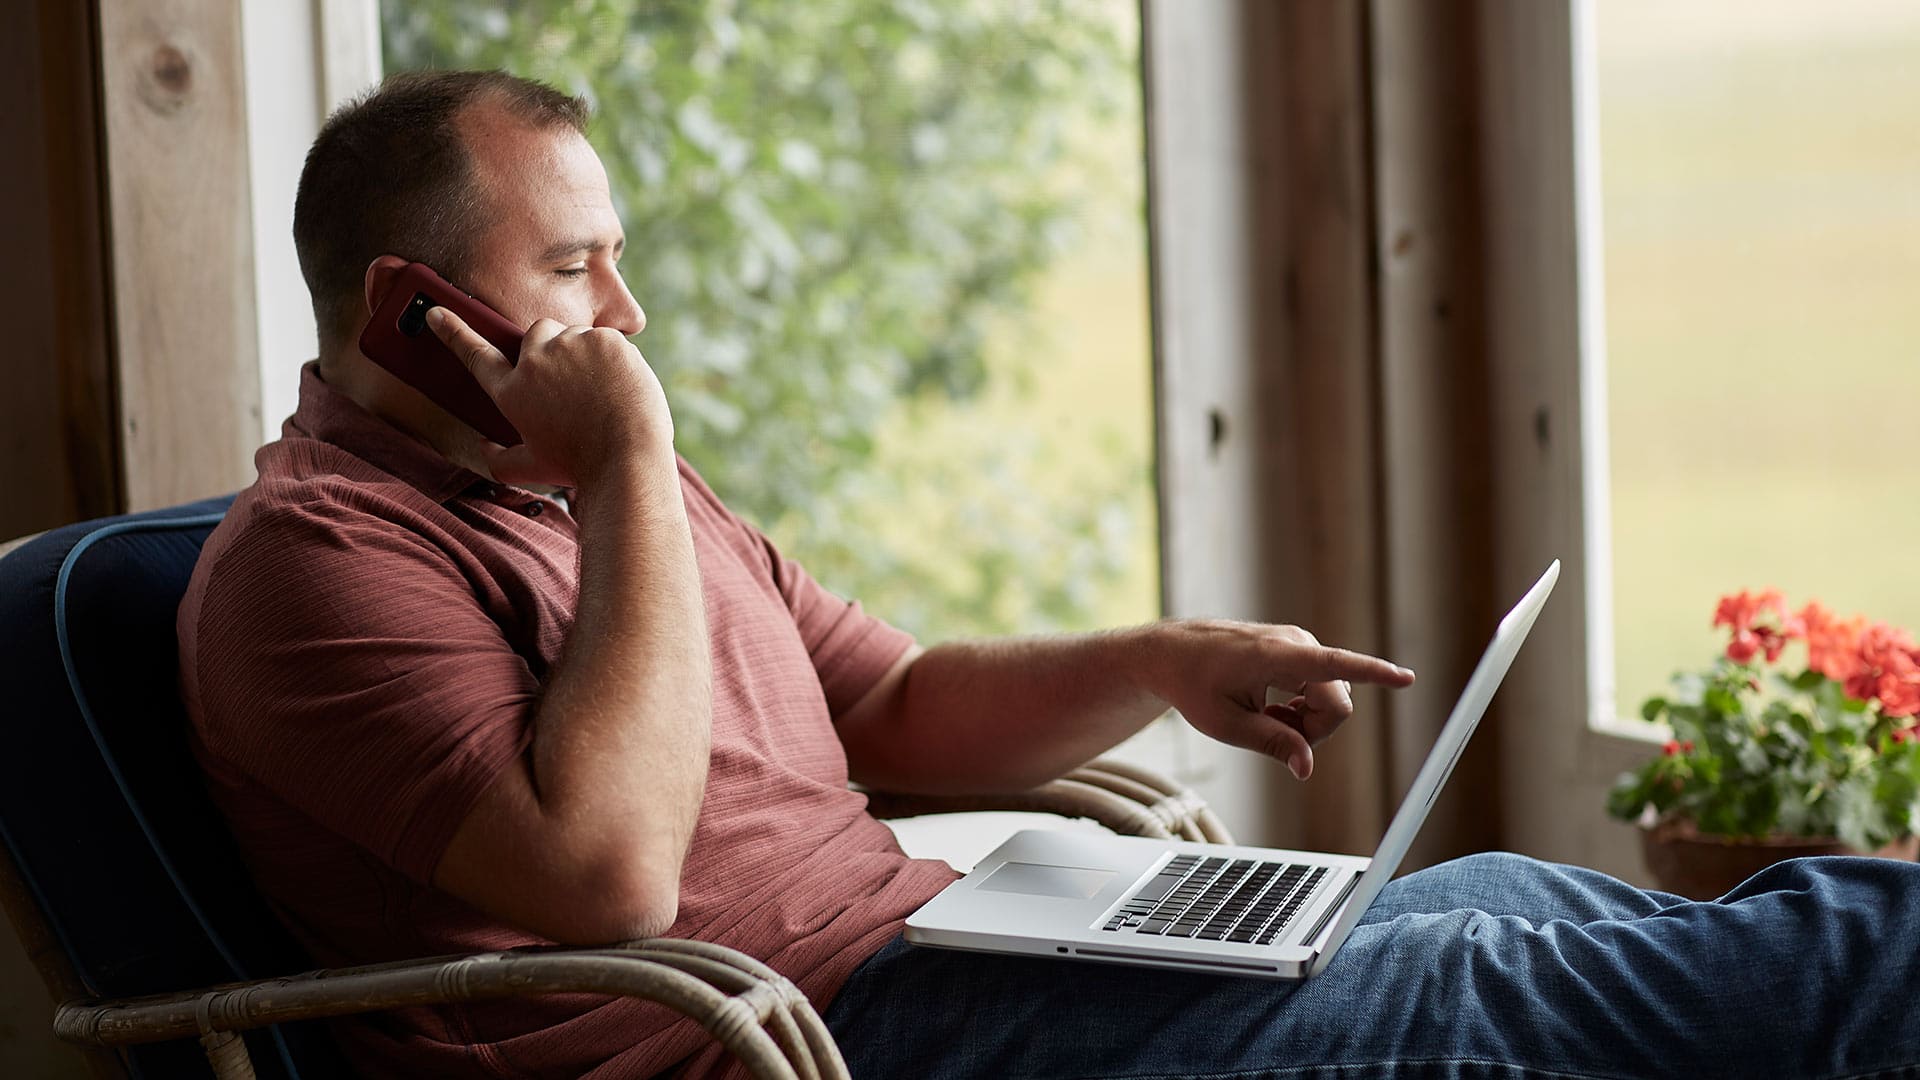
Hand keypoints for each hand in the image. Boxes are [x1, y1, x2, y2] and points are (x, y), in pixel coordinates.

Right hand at [427, 307, 672, 487]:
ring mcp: (570, 347)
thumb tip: (483, 447)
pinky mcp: (604, 340)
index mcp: (512, 393)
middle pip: (535, 335)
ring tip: (600, 392)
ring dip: (583, 354)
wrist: (629, 459)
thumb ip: (498, 460)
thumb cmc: (581, 466)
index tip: (436, 312)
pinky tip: (620, 386)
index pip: (475, 355)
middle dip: (549, 349)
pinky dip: (613, 358)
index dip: (454, 332)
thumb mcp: (532, 469)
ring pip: (574, 334)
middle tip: (571, 382)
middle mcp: (535, 363)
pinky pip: (605, 339)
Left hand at [1135, 620, 1414, 780]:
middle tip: (1273, 733)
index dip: (1374, 674)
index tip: (1407, 678)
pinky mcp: (1298, 650)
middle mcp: (1296, 643)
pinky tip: (1275, 709)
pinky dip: (1303, 708)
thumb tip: (1307, 768)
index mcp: (1277, 656)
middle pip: (1337, 704)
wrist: (1173, 654)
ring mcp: (1299, 644)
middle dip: (1315, 731)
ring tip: (1268, 718)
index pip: (1336, 665)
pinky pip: (1321, 688)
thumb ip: (1272, 744)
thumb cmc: (1194, 685)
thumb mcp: (1227, 725)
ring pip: (1331, 699)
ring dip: (1307, 720)